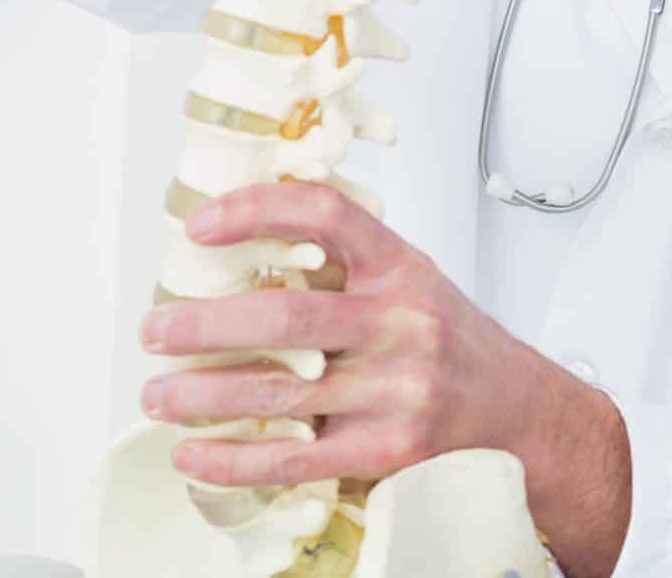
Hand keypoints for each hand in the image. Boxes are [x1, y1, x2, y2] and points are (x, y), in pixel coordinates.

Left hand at [139, 181, 571, 490]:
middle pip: (285, 318)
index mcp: (403, 268)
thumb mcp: (411, 282)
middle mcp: (404, 324)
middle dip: (201, 326)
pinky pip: (292, 457)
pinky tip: (194, 453)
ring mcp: (397, 391)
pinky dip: (230, 458)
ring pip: (276, 392)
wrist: (516, 412)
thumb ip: (343, 269)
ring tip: (158, 395)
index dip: (258, 212)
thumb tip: (239, 255)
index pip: (328, 217)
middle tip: (155, 331)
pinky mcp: (387, 451)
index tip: (200, 227)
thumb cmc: (451, 343)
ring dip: (200, 396)